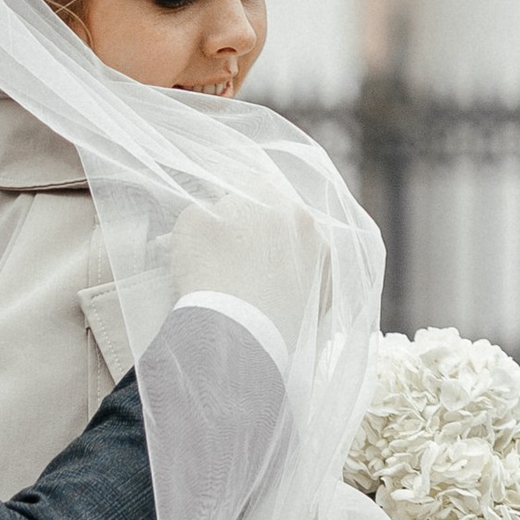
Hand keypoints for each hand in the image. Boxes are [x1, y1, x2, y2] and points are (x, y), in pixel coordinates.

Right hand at [167, 182, 331, 335]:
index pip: (254, 186)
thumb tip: (223, 212)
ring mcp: (320, 254)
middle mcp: (303, 218)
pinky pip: (312, 279)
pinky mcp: (328, 289)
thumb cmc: (207, 274)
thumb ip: (210, 206)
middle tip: (239, 258)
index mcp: (271, 193)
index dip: (237, 207)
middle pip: (280, 218)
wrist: (232, 332)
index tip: (225, 228)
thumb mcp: (191, 222)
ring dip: (282, 258)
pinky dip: (297, 286)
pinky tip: (274, 300)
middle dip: (263, 232)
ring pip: (299, 248)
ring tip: (257, 284)